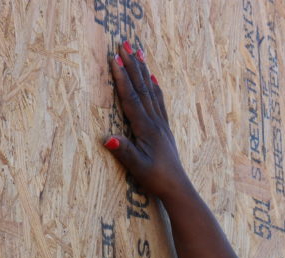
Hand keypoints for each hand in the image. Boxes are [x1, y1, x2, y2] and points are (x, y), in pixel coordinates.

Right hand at [103, 41, 191, 202]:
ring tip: (139, 52)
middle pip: (142, 88)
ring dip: (143, 71)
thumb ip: (123, 152)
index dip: (122, 77)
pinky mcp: (164, 128)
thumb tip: (106, 139)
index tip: (115, 58)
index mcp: (146, 128)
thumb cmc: (156, 179)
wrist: (177, 187)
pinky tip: (153, 79)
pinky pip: (159, 101)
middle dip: (132, 65)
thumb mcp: (137, 167)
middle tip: (125, 43)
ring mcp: (161, 124)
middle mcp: (155, 121)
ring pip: (151, 91)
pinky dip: (154, 87)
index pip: (131, 98)